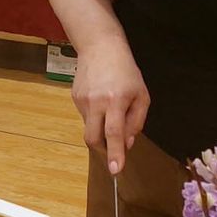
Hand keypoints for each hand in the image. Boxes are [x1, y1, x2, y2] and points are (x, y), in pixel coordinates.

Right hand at [72, 40, 150, 174]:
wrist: (100, 47)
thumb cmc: (126, 71)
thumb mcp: (142, 95)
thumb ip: (136, 121)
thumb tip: (126, 143)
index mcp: (116, 101)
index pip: (114, 133)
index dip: (115, 153)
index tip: (115, 170)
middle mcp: (96, 102)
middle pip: (93, 137)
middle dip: (102, 149)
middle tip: (112, 149)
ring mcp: (82, 100)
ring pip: (90, 126)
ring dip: (101, 127)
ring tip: (110, 108)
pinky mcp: (74, 97)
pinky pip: (86, 116)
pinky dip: (95, 116)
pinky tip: (101, 100)